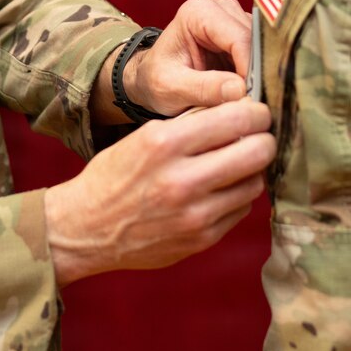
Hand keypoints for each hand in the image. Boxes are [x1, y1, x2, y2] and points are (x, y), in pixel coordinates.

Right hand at [45, 99, 274, 285]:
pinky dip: (237, 196)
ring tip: (235, 164)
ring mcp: (195, 215)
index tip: (257, 112)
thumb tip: (239, 110)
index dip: (256, 112)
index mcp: (165, 144)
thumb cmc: (115, 176)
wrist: (87, 229)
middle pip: (258, 152)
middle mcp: (183, 180)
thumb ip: (192, 125)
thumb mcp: (145, 136)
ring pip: (255, 183)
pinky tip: (219, 190)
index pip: (237, 120)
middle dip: (264, 139)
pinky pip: (241, 210)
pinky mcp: (202, 240)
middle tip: (259, 136)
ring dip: (251, 170)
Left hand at [127, 0, 251, 114]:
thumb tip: (241, 90)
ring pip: (264, 46)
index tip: (250, 98)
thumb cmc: (156, 79)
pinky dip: (259, 73)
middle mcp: (221, 8)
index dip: (249, 68)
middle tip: (255, 103)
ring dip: (260, 73)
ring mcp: (235, 19)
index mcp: (198, 12)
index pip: (239, 38)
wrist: (150, 79)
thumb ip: (204, 88)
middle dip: (257, 72)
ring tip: (252, 99)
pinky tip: (252, 92)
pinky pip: (263, 53)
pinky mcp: (244, 34)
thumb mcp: (171, 88)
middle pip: (256, 39)